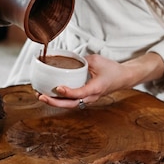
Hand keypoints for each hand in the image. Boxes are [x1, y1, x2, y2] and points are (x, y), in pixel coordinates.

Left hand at [38, 52, 163, 108]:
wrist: (123, 78)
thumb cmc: (112, 69)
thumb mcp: (97, 60)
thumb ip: (82, 60)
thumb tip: (67, 59)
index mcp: (96, 88)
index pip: (80, 93)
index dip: (68, 92)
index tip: (58, 88)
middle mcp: (91, 97)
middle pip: (70, 104)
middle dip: (54, 102)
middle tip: (41, 96)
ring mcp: (88, 99)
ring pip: (69, 105)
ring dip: (55, 102)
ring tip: (41, 95)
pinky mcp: (85, 98)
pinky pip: (71, 101)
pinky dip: (60, 100)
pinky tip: (50, 95)